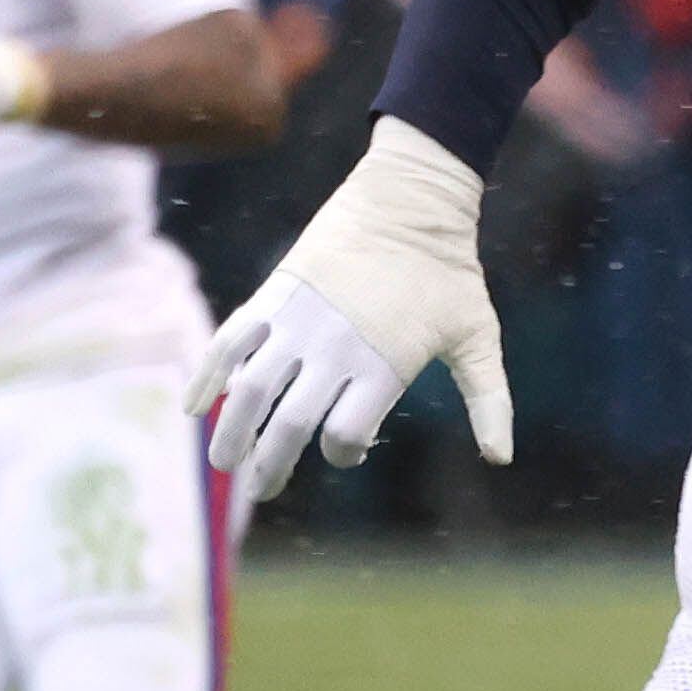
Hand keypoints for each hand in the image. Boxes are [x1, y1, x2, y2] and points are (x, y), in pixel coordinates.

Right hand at [188, 119, 513, 499]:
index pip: (343, 435)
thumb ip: (490, 400)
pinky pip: (228, 342)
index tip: (346, 450)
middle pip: (289, 425)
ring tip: (222, 462)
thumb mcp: (479, 336)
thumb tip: (499, 459)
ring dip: (229, 431)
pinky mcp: (274, 294)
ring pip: (248, 390)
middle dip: (270, 466)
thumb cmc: (450, 273)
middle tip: (260, 492)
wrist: (410, 198)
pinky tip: (193, 407)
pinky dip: (206, 376)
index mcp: (383, 366)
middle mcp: (334, 348)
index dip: (342, 453)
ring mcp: (298, 321)